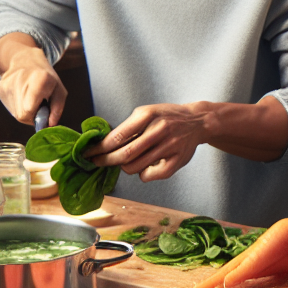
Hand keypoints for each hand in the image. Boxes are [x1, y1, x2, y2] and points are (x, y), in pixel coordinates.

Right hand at [0, 39, 66, 125]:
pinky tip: (22, 94)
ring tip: (30, 98)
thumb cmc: (47, 77)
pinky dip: (18, 105)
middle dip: (32, 114)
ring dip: (25, 110)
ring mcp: (5, 86)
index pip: (29, 111)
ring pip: (15, 113)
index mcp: (38, 80)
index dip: (37, 116)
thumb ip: (57, 109)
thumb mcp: (59, 90)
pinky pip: (9, 106)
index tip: (43, 112)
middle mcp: (18, 82)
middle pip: (21, 115)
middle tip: (39, 104)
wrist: (26, 60)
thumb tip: (50, 125)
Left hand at [89, 103, 206, 181]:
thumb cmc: (167, 117)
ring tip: (126, 161)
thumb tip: (104, 145)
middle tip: (97, 162)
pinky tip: (145, 167)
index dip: (100, 148)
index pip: (118, 136)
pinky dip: (143, 174)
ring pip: (136, 167)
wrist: (198, 121)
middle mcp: (160, 130)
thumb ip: (129, 127)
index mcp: (149, 115)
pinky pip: (151, 175)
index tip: (89, 153)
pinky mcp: (178, 160)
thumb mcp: (147, 112)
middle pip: (125, 154)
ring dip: (125, 167)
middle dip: (106, 161)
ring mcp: (170, 146)